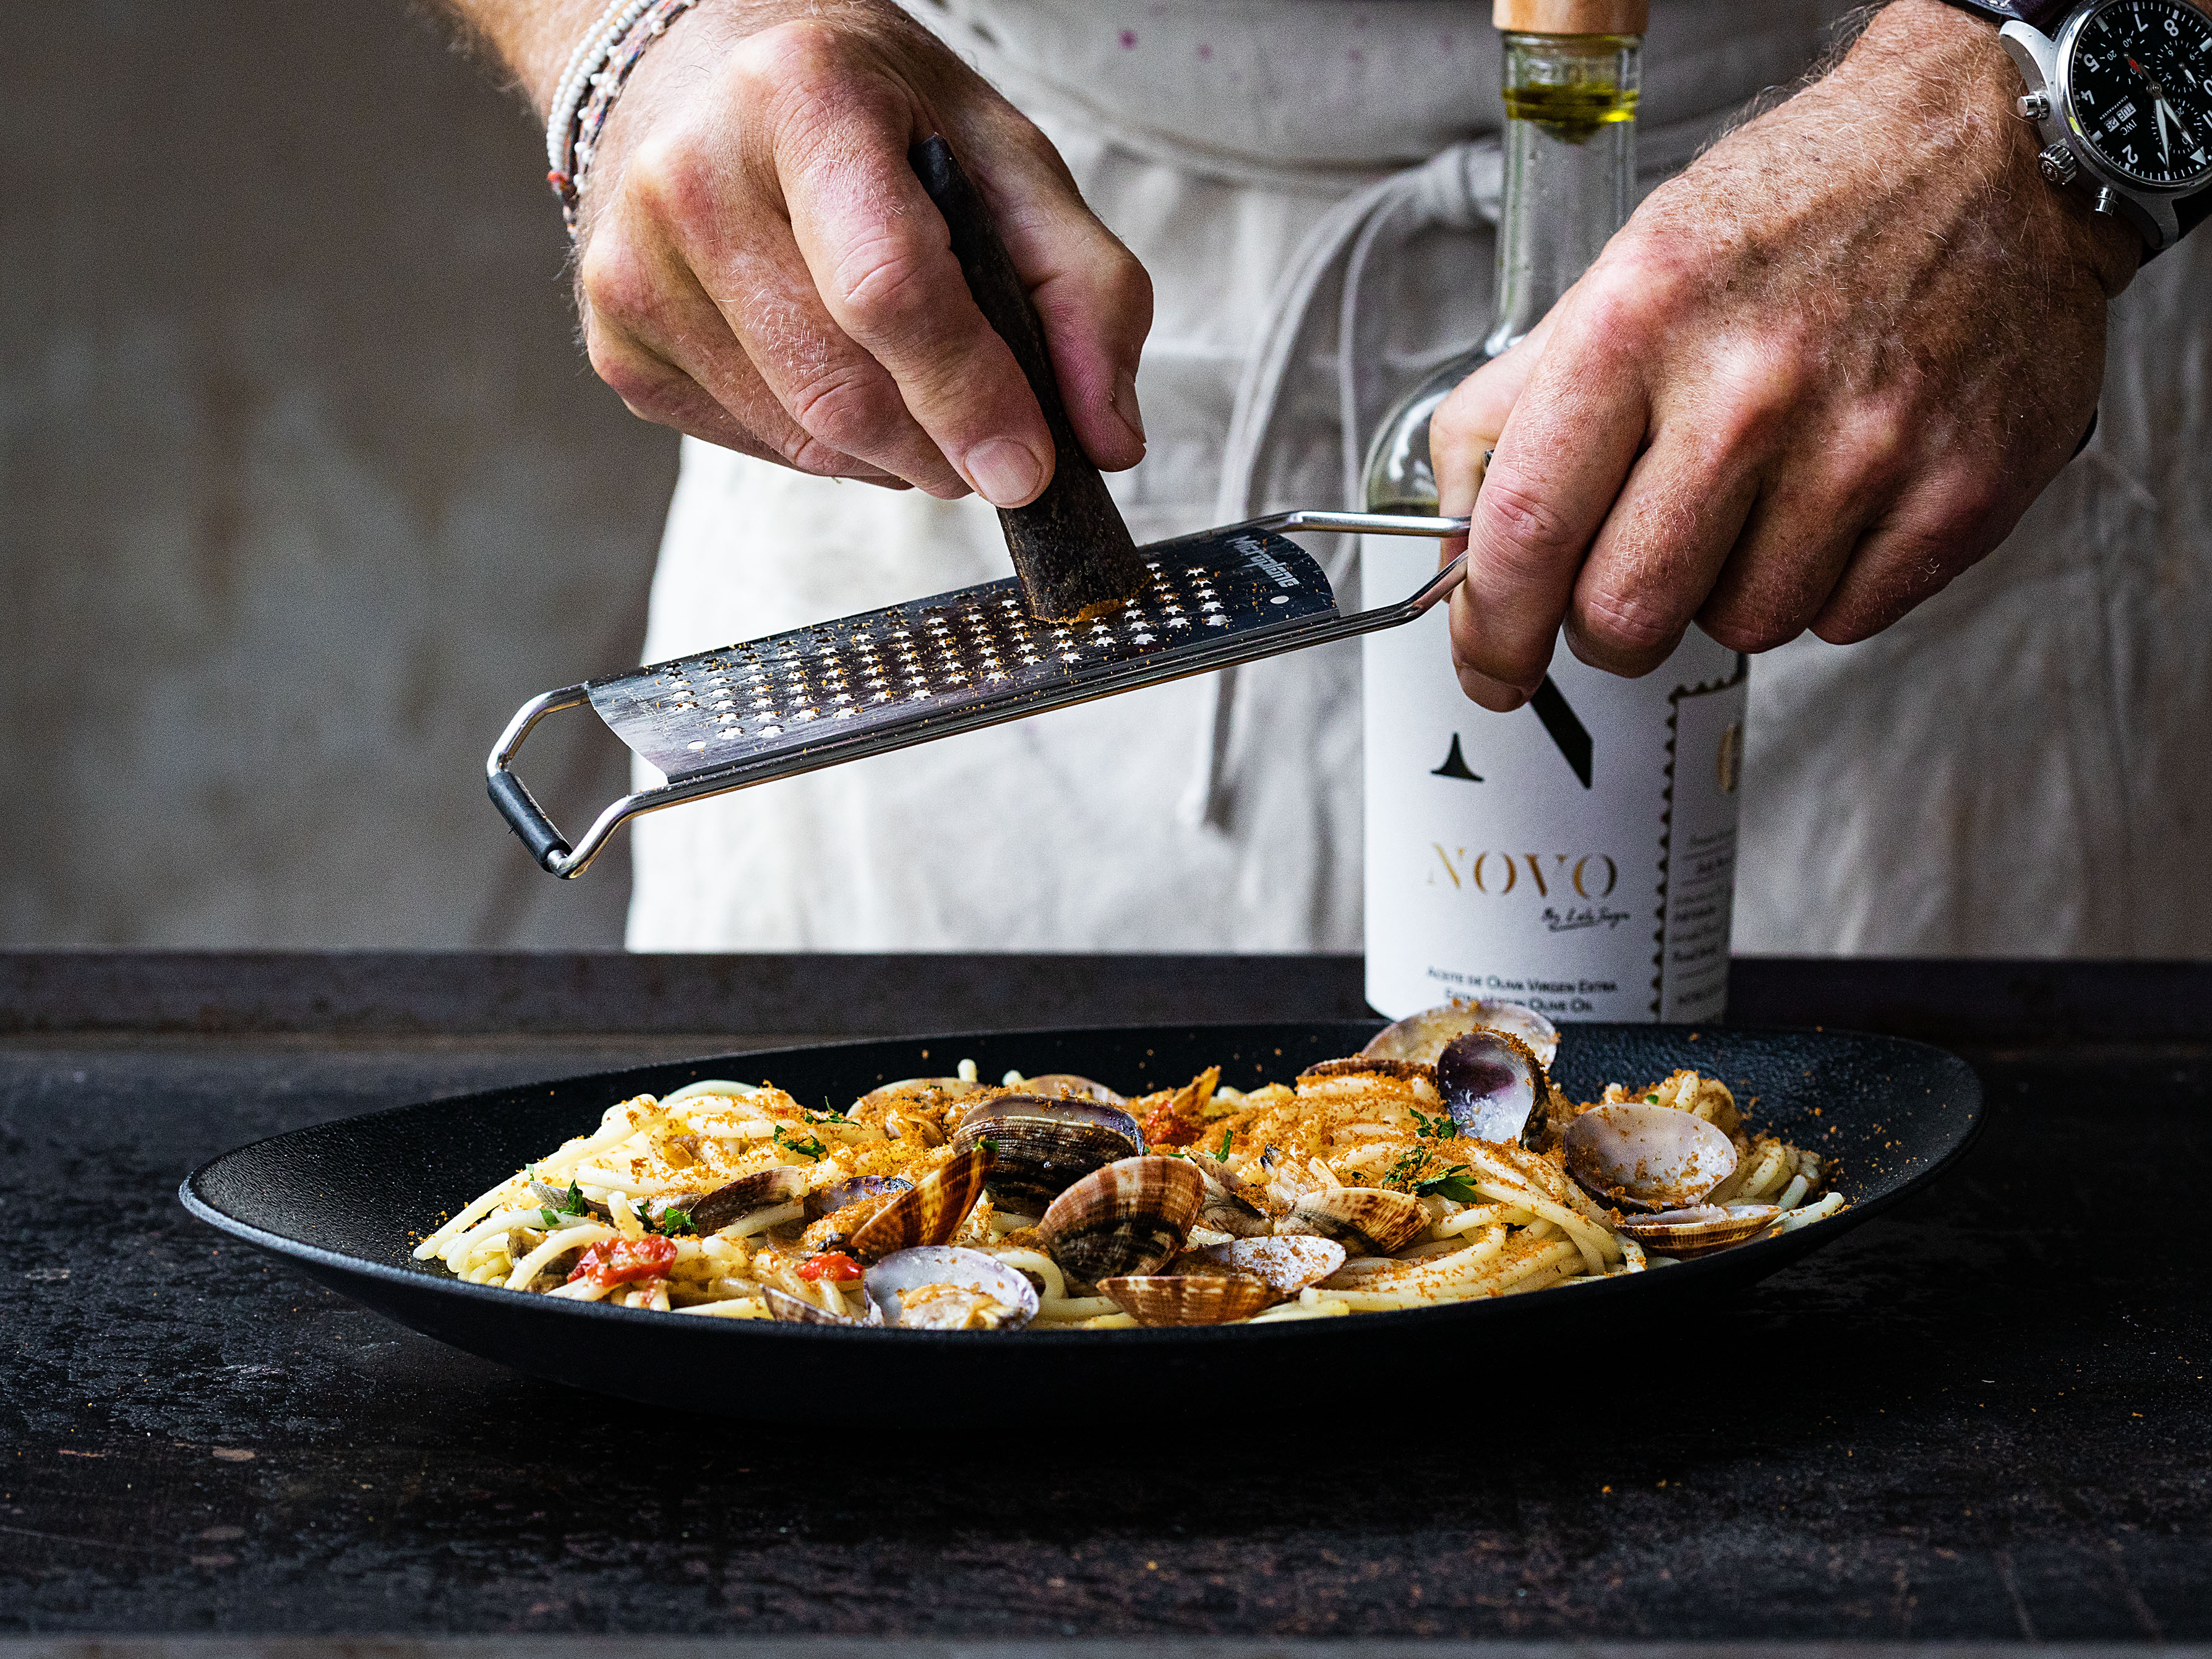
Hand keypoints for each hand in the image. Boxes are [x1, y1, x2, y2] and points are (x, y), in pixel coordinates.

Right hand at [525, 0, 1149, 502]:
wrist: (693, 74)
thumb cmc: (865, 112)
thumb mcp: (1000, 154)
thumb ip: (1083, 288)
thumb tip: (1107, 440)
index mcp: (801, 100)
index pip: (889, 288)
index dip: (969, 395)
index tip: (1029, 470)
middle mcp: (691, 179)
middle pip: (846, 392)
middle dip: (942, 446)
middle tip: (991, 435)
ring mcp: (634, 271)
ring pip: (807, 441)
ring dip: (893, 454)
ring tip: (913, 383)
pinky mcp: (618, 347)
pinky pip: (760, 449)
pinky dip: (828, 445)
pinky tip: (832, 366)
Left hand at [1428, 0, 2141, 710]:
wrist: (1988, 151)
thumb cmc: (1797, 213)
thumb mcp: (1623, 272)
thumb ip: (1517, 407)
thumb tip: (1457, 533)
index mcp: (1642, 320)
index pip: (1527, 528)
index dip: (1492, 628)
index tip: (1490, 666)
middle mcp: (1751, 386)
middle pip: (1626, 613)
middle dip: (1610, 619)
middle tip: (1633, 571)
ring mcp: (1866, 444)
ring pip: (1740, 627)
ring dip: (1727, 592)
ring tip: (1759, 494)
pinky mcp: (1960, 491)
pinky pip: (1843, 620)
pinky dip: (1826, 582)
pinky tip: (1837, 495)